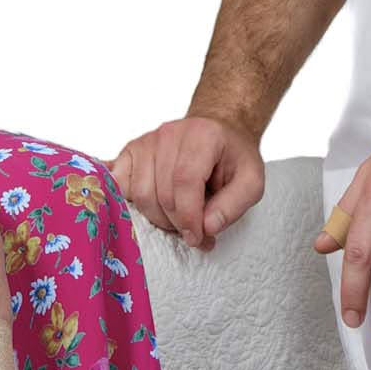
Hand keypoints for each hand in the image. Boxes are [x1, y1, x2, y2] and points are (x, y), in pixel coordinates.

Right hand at [110, 115, 264, 250]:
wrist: (217, 131)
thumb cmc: (232, 158)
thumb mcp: (251, 181)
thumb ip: (234, 206)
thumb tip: (207, 228)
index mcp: (202, 136)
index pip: (185, 181)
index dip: (189, 217)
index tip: (198, 238)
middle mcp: (170, 133)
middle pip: (160, 192)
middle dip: (176, 222)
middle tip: (193, 233)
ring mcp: (147, 140)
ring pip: (139, 193)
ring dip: (158, 217)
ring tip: (178, 220)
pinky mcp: (131, 150)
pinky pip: (119, 184)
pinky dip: (128, 202)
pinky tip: (148, 209)